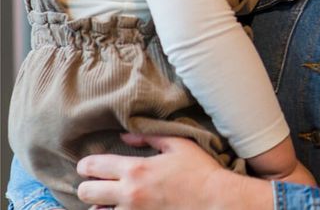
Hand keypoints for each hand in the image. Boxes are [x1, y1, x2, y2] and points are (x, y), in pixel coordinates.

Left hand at [77, 133, 273, 209]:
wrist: (214, 200)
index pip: (95, 166)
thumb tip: (125, 136)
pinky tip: (118, 208)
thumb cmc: (198, 170)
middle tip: (96, 182)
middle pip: (86, 192)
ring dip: (99, 205)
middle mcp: (128, 194)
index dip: (86, 164)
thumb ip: (148, 137)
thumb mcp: (177, 144)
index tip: (88, 165)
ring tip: (109, 199)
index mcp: (136, 169)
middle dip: (87, 185)